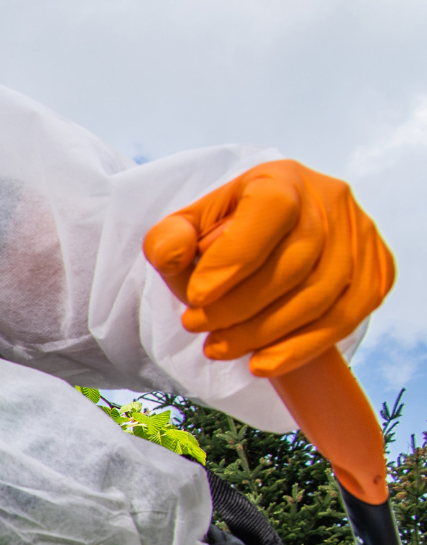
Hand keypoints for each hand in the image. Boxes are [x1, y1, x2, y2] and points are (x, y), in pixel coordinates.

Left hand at [143, 158, 394, 377]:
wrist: (266, 243)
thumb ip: (168, 240)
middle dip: (239, 307)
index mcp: (282, 180)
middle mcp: (330, 201)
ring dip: (265, 333)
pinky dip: (302, 347)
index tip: (196, 298)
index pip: (270, 212)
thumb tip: (172, 254)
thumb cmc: (222, 236)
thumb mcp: (185, 230)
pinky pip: (346, 318)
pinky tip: (262, 364)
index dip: (234, 258)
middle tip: (197, 329)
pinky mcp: (375, 271)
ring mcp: (359, 236)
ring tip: (218, 349)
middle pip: (295, 264)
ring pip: (322, 295)